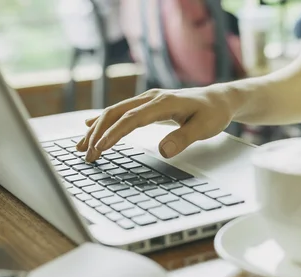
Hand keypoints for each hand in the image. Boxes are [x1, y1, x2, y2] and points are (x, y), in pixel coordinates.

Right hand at [76, 87, 235, 161]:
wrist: (219, 99)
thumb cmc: (213, 113)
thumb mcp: (204, 128)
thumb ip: (183, 138)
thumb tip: (163, 151)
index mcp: (163, 103)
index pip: (132, 120)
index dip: (114, 134)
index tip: (100, 149)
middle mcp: (151, 98)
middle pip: (116, 113)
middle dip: (97, 134)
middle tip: (85, 154)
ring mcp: (147, 100)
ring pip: (115, 112)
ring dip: (96, 128)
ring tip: (81, 146)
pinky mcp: (147, 105)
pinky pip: (120, 111)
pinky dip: (103, 121)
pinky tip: (89, 126)